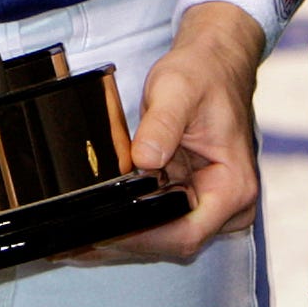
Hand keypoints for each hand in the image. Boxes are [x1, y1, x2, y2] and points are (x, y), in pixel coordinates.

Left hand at [72, 0, 264, 263]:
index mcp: (233, 187)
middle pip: (172, 242)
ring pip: (161, 235)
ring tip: (75, 238)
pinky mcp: (187, 194)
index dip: (143, 239)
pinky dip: (127, 219)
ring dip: (121, 236)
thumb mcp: (178, 90)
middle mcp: (225, 205)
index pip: (185, 233)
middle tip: (74, 243)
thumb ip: (162, 125)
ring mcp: (206, 202)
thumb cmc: (203, 74)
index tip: (104, 232)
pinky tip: (95, 220)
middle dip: (125, 242)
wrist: (213, 63)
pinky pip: (156, 216)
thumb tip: (145, 161)